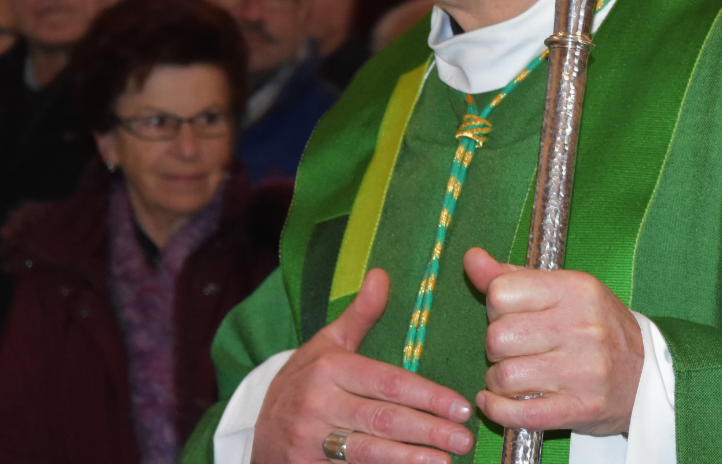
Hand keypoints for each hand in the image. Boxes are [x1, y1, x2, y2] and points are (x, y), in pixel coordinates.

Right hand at [252, 269, 474, 463]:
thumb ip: (360, 315)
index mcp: (330, 369)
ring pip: (369, 452)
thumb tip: (381, 275)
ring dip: (411, 458)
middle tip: (464, 438)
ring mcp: (310, 440)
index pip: (388, 383)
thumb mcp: (327, 344)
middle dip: (428, 430)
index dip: (427, 396)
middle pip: (383, 420)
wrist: (257, 430)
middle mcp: (318, 404)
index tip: (461, 407)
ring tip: (447, 460)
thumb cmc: (304, 382)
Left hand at [463, 247, 643, 436]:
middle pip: (498, 337)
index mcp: (576, 289)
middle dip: (496, 347)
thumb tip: (472, 259)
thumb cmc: (598, 327)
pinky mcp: (580, 407)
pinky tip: (498, 401)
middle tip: (514, 349)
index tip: (510, 316)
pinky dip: (498, 410)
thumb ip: (513, 276)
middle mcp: (582, 327)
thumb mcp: (564, 290)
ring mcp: (583, 370)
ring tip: (514, 376)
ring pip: (504, 376)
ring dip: (498, 381)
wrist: (648, 374)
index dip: (496, 307)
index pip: (501, 293)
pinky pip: (519, 413)